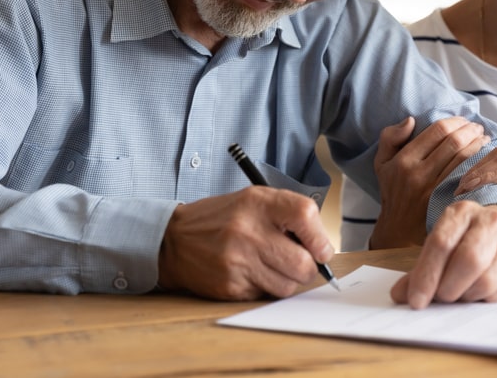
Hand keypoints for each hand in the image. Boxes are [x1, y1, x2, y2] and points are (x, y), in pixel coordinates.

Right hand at [157, 187, 334, 299]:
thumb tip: (322, 247)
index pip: (305, 215)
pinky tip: (251, 273)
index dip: (320, 238)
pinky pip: (265, 296)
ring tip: (271, 267)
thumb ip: (288, 214)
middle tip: (298, 262)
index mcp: (258, 203)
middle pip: (302, 263)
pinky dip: (265, 288)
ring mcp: (238, 261)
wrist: (174, 240)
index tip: (320, 248)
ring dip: (287, 281)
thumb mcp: (254, 200)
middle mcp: (248, 231)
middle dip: (307, 268)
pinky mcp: (230, 286)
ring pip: (287, 286)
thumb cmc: (222, 218)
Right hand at [370, 116, 489, 248]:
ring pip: (463, 159)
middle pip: (453, 142)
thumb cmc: (393, 192)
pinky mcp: (446, 202)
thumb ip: (390, 137)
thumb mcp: (382, 163)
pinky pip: (467, 177)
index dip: (454, 121)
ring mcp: (434, 190)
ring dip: (478, 144)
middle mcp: (418, 174)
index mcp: (404, 160)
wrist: (398, 231)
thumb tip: (411, 120)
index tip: (463, 120)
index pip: (437, 131)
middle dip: (470, 130)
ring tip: (483, 139)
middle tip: (477, 127)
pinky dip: (478, 164)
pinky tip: (483, 158)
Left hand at [390, 201, 496, 308]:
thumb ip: (420, 269)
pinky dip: (486, 301)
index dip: (426, 276)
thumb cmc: (469, 242)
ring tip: (462, 293)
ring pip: (486, 281)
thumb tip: (399, 295)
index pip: (441, 243)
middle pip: (468, 261)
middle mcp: (492, 221)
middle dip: (448, 288)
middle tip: (442, 298)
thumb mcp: (443, 246)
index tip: (415, 301)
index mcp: (462, 212)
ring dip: (467, 297)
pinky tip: (482, 294)